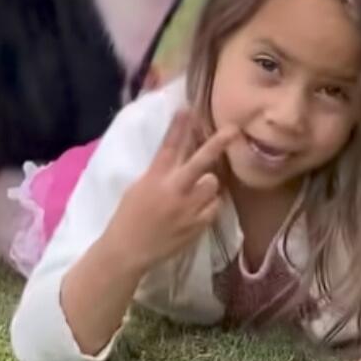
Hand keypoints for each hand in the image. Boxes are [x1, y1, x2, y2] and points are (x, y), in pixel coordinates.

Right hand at [108, 111, 235, 271]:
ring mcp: (188, 209)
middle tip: (233, 130)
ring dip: (208, 184)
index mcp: (154, 178)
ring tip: (196, 192)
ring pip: (212, 184)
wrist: (127, 251)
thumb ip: (160, 171)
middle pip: (200, 161)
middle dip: (217, 144)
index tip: (188, 108)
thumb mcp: (139, 187)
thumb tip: (179, 155)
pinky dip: (208, 205)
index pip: (169, 146)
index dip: (179, 126)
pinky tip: (197, 209)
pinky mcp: (197, 226)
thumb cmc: (128, 216)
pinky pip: (214, 207)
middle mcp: (173, 190)